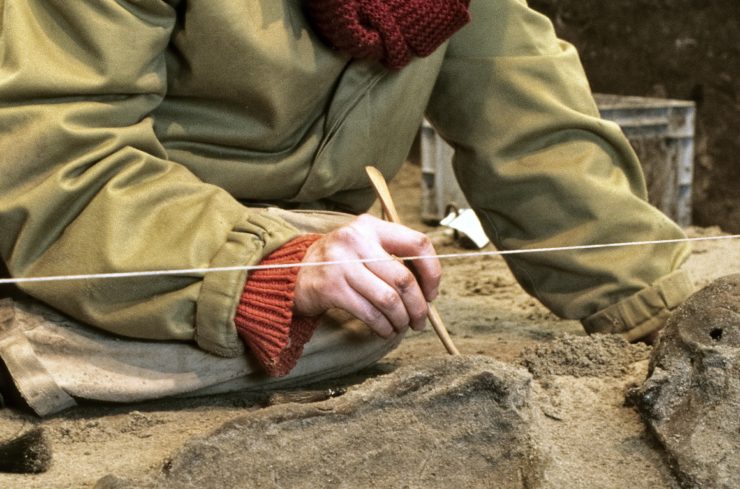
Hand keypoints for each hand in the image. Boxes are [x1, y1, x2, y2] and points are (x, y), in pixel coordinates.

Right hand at [293, 214, 441, 337]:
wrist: (292, 274)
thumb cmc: (338, 263)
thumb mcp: (362, 246)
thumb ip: (392, 257)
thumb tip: (428, 289)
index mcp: (370, 226)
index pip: (417, 243)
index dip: (432, 271)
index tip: (432, 291)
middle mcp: (356, 240)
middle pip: (404, 278)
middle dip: (419, 306)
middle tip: (420, 320)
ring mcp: (341, 263)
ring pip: (389, 299)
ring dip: (401, 319)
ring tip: (402, 326)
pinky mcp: (331, 288)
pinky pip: (370, 313)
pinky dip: (383, 326)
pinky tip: (385, 330)